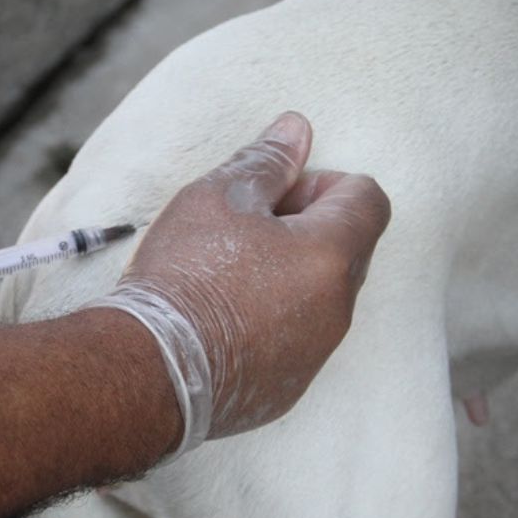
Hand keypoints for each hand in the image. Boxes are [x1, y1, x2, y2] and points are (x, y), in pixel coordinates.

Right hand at [91, 112, 388, 454]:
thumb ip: (267, 161)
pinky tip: (222, 318)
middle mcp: (338, 309)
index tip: (277, 195)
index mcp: (331, 255)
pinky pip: (298, 340)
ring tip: (228, 274)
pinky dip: (273, 321)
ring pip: (323, 296)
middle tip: (245, 229)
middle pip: (349, 248)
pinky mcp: (289, 388)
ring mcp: (316, 354)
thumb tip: (297, 129)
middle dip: (307, 228)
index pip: (369, 200)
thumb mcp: (219, 198)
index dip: (326, 184)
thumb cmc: (185, 275)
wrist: (149, 368)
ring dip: (290, 276)